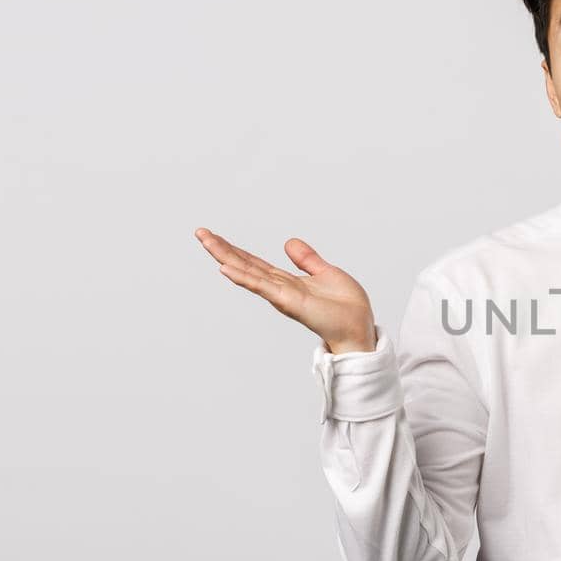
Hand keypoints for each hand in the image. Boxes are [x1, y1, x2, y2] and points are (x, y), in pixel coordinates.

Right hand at [194, 228, 377, 351]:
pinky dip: (244, 277)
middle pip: (245, 265)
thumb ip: (307, 259)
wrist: (359, 328)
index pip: (254, 263)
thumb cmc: (346, 307)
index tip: (214, 236)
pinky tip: (225, 268)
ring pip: (248, 273)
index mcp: (286, 281)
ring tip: (206, 242)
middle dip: (222, 250)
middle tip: (200, 233)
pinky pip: (262, 287)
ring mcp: (282, 296)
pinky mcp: (289, 302)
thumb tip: (288, 242)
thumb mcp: (326, 272)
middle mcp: (279, 288)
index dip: (235, 249)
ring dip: (225, 257)